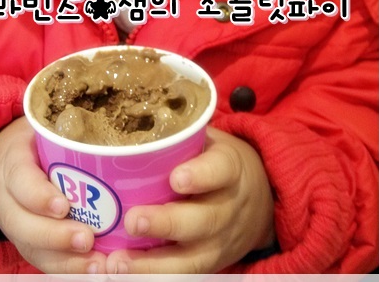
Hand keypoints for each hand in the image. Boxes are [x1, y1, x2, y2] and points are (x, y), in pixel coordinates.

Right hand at [0, 116, 106, 274]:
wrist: (2, 163)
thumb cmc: (35, 140)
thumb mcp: (43, 126)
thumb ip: (70, 127)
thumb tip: (116, 124)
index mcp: (13, 162)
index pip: (20, 180)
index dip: (39, 196)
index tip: (63, 206)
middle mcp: (8, 198)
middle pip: (22, 224)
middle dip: (54, 236)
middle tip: (87, 239)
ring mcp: (15, 224)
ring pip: (31, 249)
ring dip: (64, 261)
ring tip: (97, 266)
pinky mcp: (26, 242)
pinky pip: (41, 261)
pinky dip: (67, 269)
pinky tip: (94, 272)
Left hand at [106, 126, 274, 274]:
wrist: (261, 198)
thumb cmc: (216, 160)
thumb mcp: (208, 140)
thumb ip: (177, 133)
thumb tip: (125, 112)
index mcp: (229, 168)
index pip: (220, 170)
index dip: (200, 176)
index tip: (177, 178)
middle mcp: (228, 208)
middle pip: (204, 220)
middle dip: (167, 224)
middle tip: (134, 220)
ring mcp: (220, 241)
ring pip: (192, 259)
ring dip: (153, 264)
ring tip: (118, 263)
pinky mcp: (209, 264)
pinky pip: (183, 276)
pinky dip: (153, 276)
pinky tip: (121, 274)